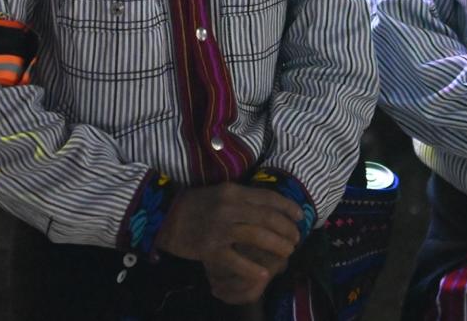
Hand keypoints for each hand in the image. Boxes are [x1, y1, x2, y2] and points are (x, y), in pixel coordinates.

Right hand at [155, 182, 302, 304]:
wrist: (165, 216)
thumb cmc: (195, 204)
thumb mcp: (220, 194)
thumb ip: (243, 199)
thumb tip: (271, 208)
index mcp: (233, 191)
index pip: (268, 197)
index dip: (288, 207)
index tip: (300, 216)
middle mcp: (228, 207)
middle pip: (267, 218)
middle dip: (287, 229)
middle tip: (296, 239)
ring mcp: (219, 229)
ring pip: (258, 237)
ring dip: (277, 246)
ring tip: (287, 252)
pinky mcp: (210, 249)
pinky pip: (237, 261)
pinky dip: (253, 269)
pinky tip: (265, 274)